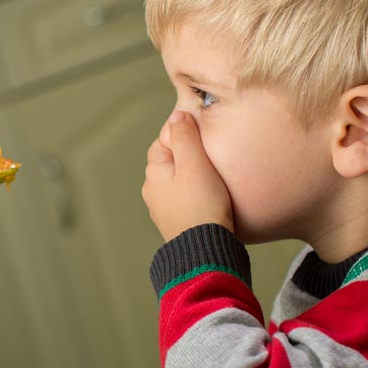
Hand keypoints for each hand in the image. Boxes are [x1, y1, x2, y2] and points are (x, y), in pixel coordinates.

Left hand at [142, 111, 233, 240]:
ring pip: (178, 182)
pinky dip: (196, 196)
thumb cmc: (202, 206)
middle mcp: (153, 190)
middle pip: (171, 162)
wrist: (206, 251)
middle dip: (189, 157)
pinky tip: (210, 200)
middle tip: (211, 159)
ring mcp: (163, 208)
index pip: (164, 141)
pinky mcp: (176, 222)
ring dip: (193, 178)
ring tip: (214, 180)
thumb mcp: (195, 164)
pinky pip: (185, 200)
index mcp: (154, 172)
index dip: (184, 135)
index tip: (203, 137)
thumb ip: (185, 138)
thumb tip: (176, 116)